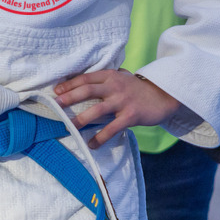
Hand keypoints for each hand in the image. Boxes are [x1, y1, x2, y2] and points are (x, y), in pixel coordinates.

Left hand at [54, 69, 178, 148]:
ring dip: (81, 119)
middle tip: (55, 105)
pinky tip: (91, 144)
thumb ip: (105, 79)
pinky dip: (100, 137)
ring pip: (97, 109)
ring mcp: (123, 101)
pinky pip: (112, 128)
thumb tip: (81, 84)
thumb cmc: (138, 88)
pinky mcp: (131, 116)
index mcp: (110, 76)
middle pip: (87, 90)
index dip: (69, 84)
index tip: (56, 91)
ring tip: (69, 127)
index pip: (85, 78)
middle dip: (69, 98)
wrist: (163, 96)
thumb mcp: (122, 77)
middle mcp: (115, 86)